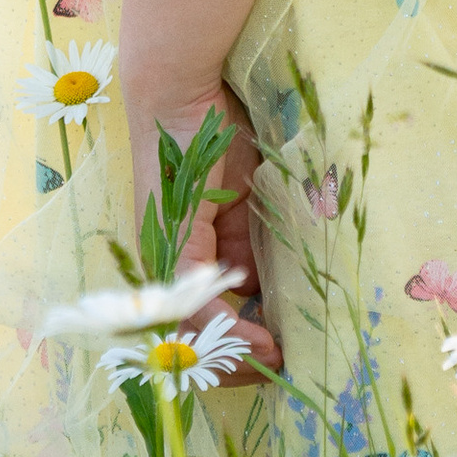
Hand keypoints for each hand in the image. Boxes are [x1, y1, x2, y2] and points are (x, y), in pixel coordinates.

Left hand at [127, 71, 282, 378]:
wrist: (183, 91)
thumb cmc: (217, 132)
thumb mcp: (251, 198)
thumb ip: (262, 240)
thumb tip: (284, 284)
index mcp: (196, 253)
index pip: (218, 317)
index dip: (247, 344)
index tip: (288, 353)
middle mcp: (174, 264)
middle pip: (202, 336)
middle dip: (242, 360)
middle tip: (285, 366)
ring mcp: (168, 260)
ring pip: (195, 333)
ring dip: (237, 355)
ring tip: (276, 359)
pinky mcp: (171, 249)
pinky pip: (195, 305)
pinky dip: (227, 330)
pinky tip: (260, 340)